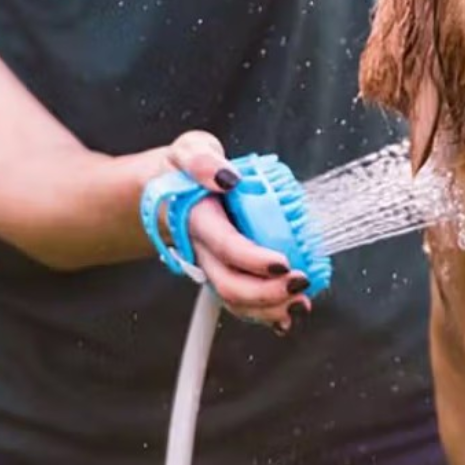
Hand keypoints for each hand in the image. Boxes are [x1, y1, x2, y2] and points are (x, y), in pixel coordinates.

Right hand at [155, 131, 311, 334]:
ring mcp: (211, 266)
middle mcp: (202, 251)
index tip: (284, 263)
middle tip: (301, 284)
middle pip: (229, 284)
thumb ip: (202, 160)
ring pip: (235, 299)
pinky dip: (263, 312)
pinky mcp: (222, 272)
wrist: (163, 192)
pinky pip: (240, 299)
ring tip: (301, 304)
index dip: (254, 260)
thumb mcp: (188, 150)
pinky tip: (287, 314)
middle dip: (267, 293)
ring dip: (268, 309)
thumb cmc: (180, 171)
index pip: (226, 247)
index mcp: (197, 221)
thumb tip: (227, 177)